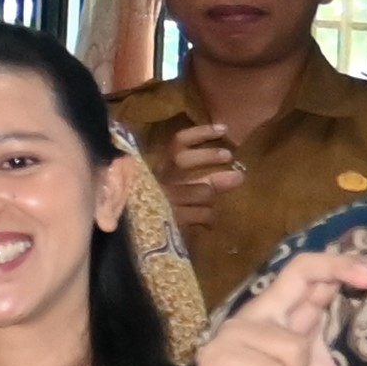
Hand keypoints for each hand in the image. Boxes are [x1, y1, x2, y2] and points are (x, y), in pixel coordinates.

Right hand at [158, 118, 246, 239]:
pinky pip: (203, 214)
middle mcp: (158, 180)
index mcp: (158, 168)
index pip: (177, 143)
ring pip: (201, 190)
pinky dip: (209, 216)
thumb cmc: (154, 207)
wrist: (133, 236)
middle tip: (229, 157)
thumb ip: (199, 177)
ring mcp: (163, 199)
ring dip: (212, 193)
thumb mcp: (175, 187)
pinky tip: (208, 220)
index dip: (200, 134)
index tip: (223, 129)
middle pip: (183, 160)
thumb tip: (233, 169)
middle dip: (209, 156)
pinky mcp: (171, 220)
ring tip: (218, 195)